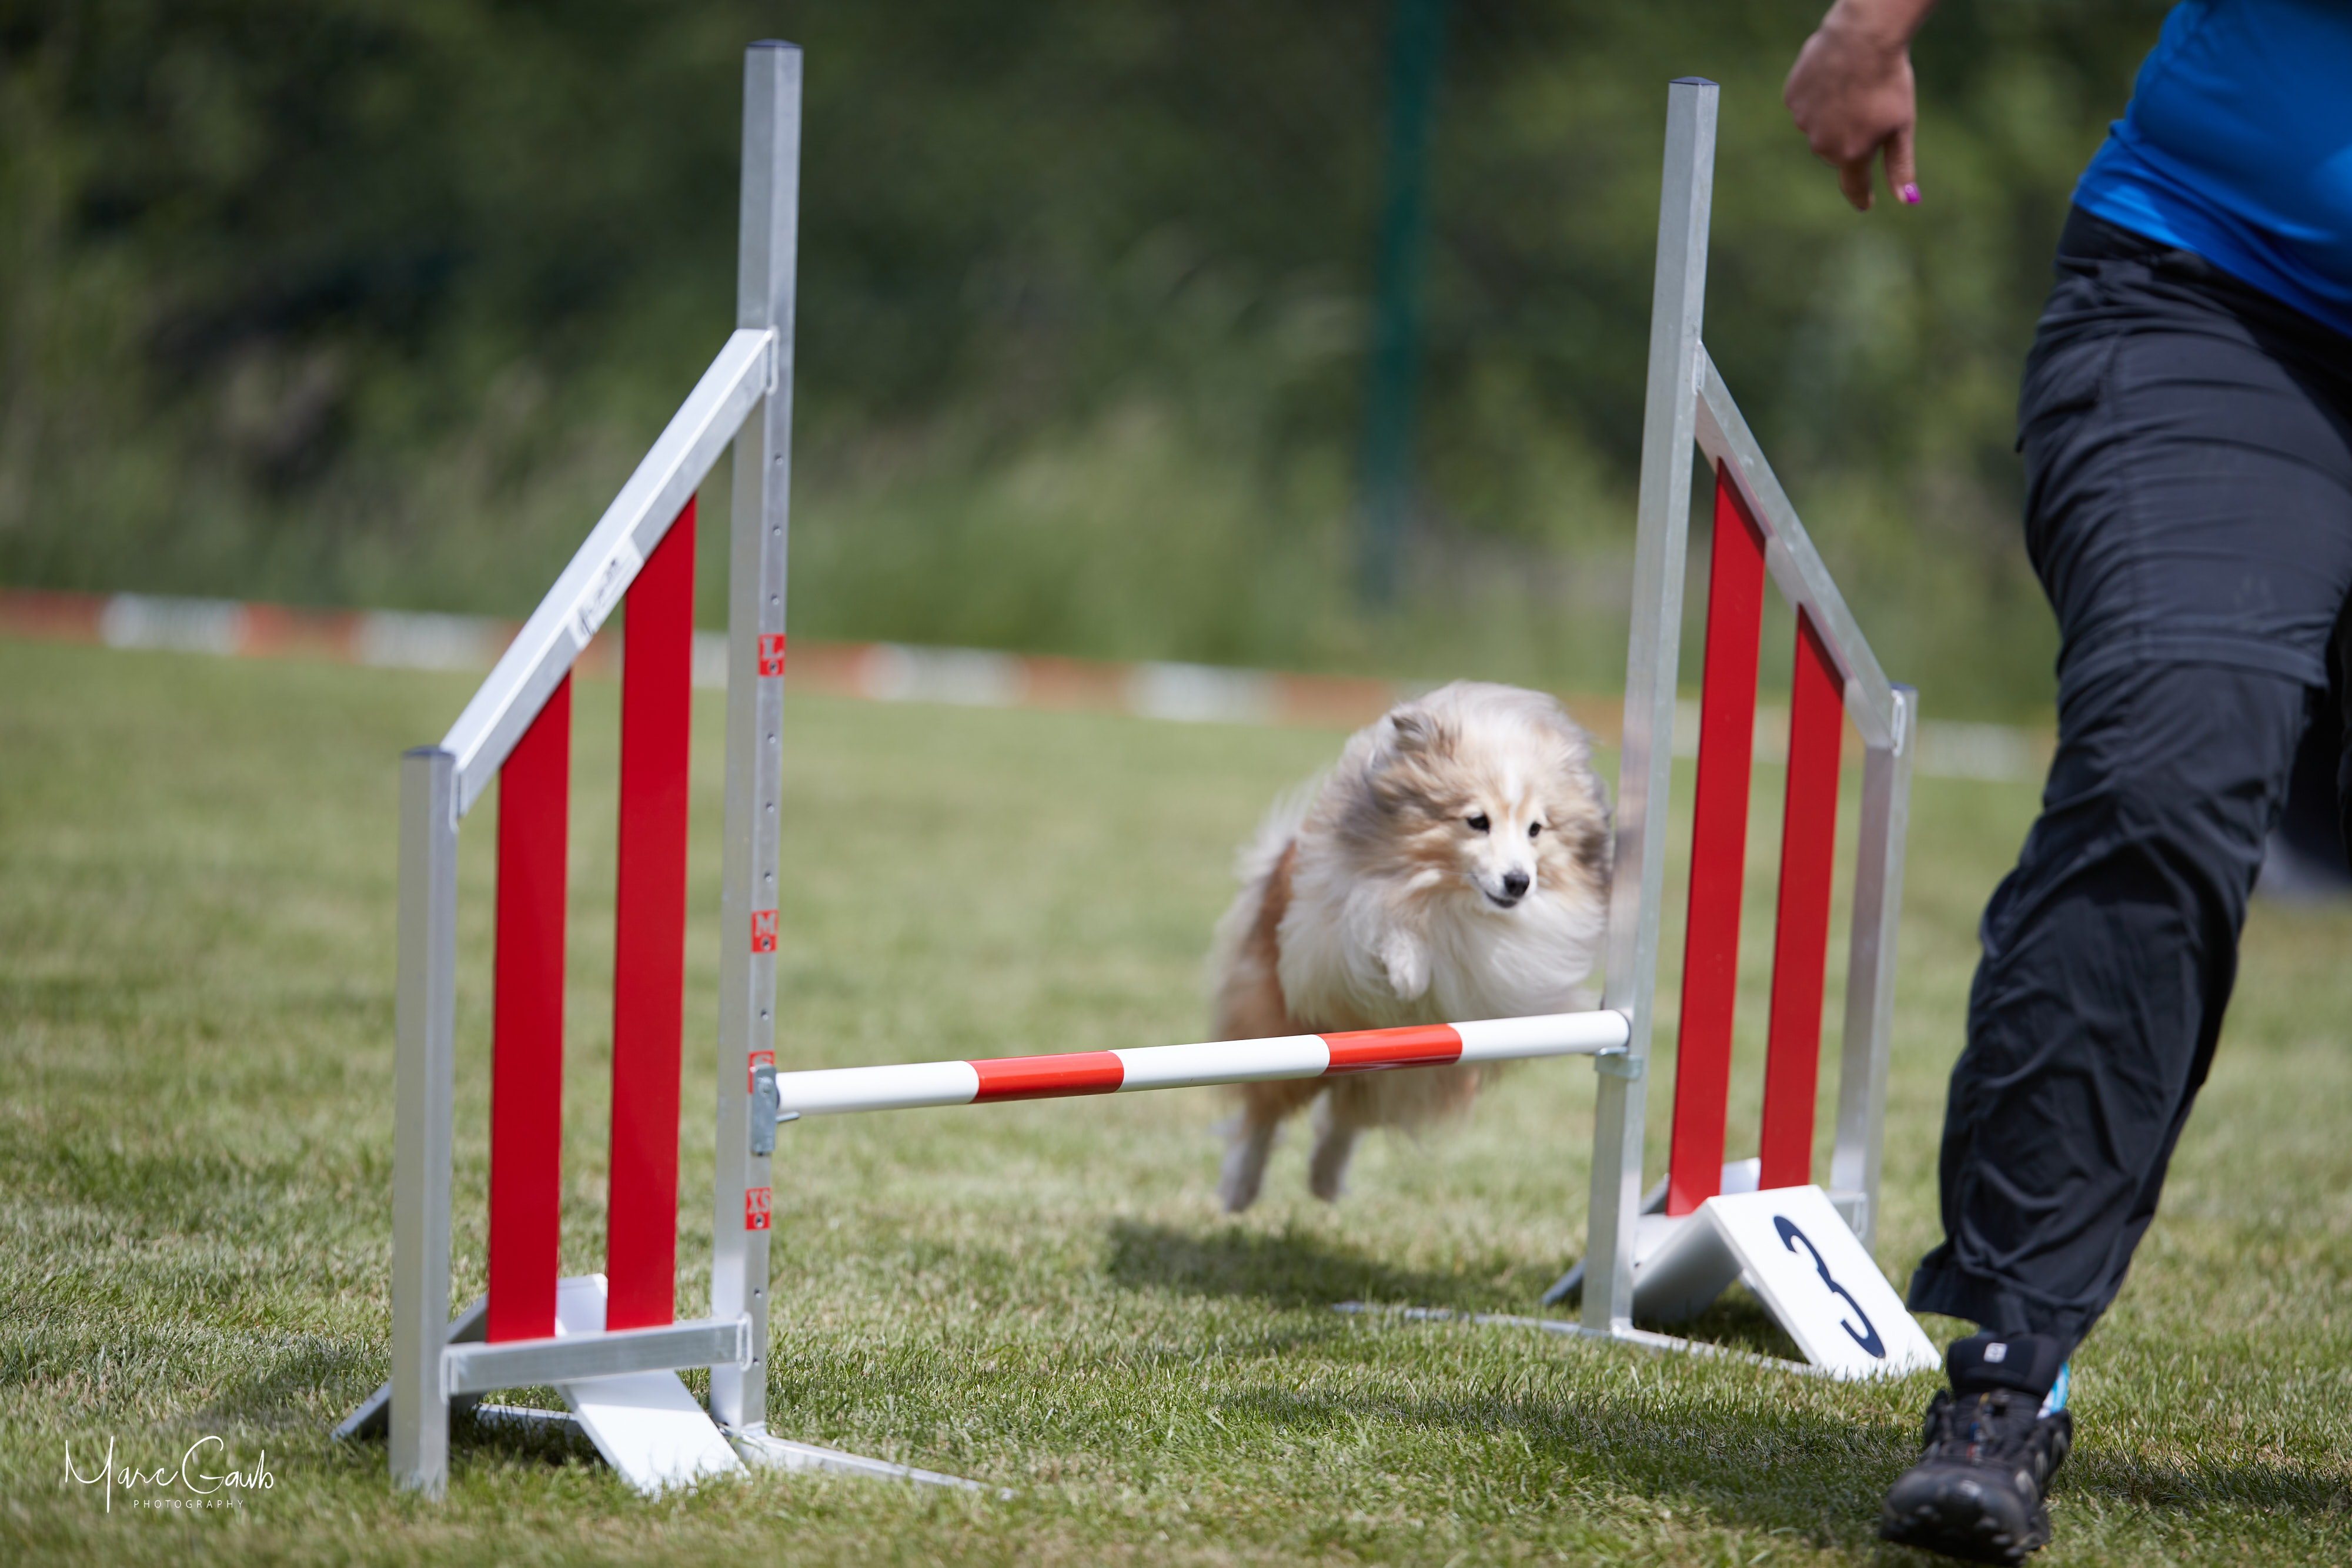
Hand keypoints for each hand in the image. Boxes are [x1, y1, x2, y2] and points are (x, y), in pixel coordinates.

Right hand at [1784, 0, 1935, 210]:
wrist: (1863, 37)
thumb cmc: (1889, 80)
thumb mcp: (1901, 125)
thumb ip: (1900, 165)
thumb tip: (1908, 201)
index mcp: (1851, 154)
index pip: (1854, 185)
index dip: (1861, 195)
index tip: (1866, 203)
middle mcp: (1822, 145)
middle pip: (1837, 151)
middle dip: (1852, 137)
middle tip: (1868, 108)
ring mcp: (1804, 122)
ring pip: (1819, 127)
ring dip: (1834, 116)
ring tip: (1851, 87)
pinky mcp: (1793, 98)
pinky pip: (1806, 105)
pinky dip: (1819, 96)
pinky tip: (1833, 77)